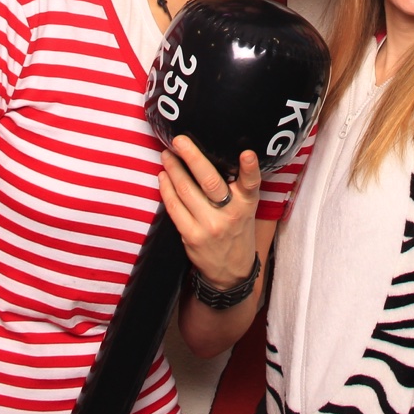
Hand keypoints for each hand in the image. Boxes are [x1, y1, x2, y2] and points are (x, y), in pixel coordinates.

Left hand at [159, 137, 261, 287]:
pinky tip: (163, 176)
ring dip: (174, 169)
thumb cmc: (237, 231)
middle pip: (210, 182)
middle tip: (180, 141)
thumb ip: (237, 187)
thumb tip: (214, 155)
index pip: (251, 184)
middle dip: (193, 158)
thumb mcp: (246, 209)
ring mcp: (209, 226)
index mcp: (247, 204)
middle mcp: (230, 214)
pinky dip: (167, 189)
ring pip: (187, 191)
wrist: (231, 272)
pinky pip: (175, 208)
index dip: (250, 168)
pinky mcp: (191, 236)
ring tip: (167, 154)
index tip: (247, 154)